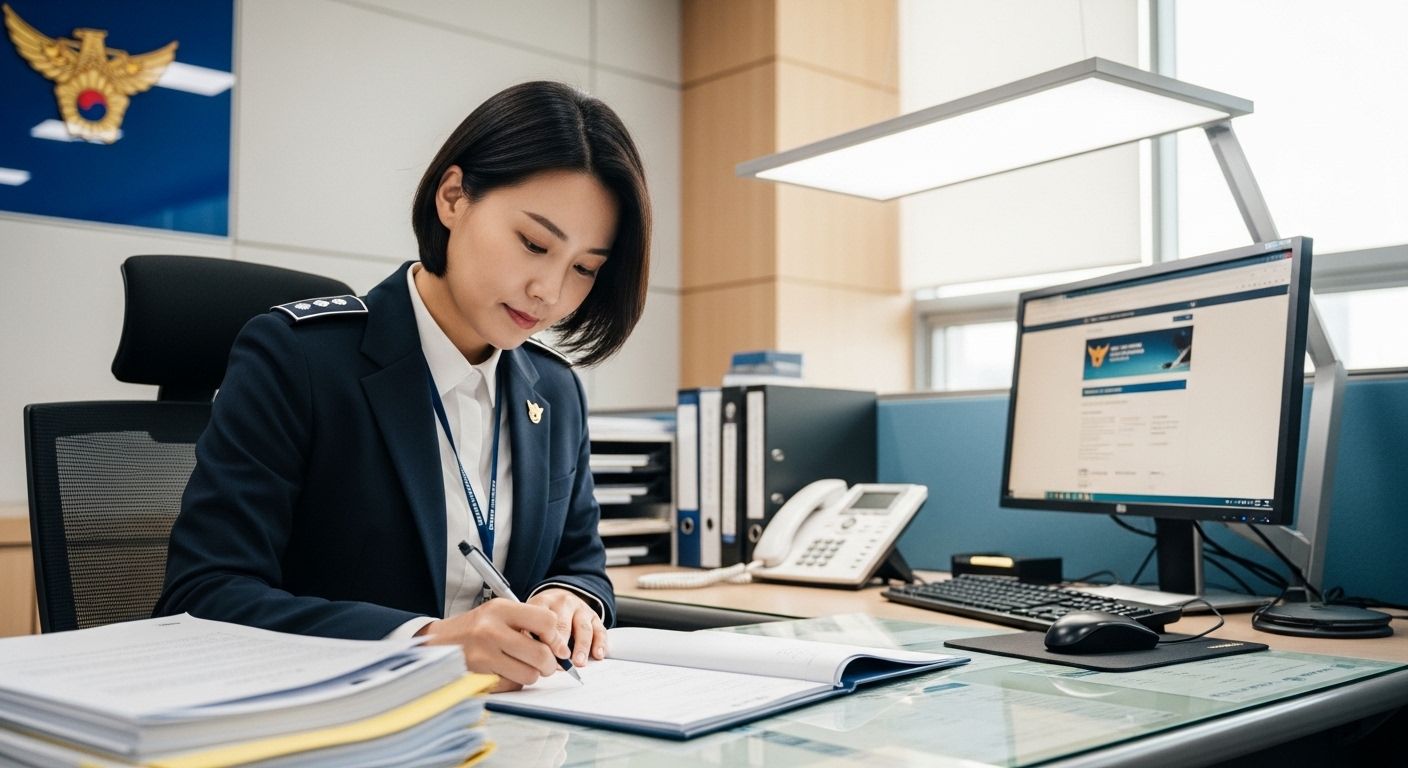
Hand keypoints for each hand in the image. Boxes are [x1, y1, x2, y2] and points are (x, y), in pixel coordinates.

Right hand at [416, 599, 566, 691]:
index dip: (556, 637)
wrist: (436, 643)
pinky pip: (512, 687)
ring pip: (529, 675)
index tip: (556, 645)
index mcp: (499, 610)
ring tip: (521, 665)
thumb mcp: (499, 613)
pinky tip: (504, 672)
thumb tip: (561, 649)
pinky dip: (514, 683)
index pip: (545, 621)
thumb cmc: (474, 628)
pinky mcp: (477, 678)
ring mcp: (482, 657)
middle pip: (541, 655)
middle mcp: (490, 631)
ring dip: (531, 674)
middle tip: (546, 663)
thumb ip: (530, 624)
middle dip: (550, 664)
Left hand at [527, 587, 607, 668]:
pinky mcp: (594, 617)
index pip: (542, 620)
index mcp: (543, 602)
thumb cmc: (541, 616)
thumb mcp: (530, 617)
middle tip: (559, 664)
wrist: (558, 598)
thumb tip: (530, 658)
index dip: (542, 639)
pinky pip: (600, 630)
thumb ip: (528, 633)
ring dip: (581, 647)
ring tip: (579, 662)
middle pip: (562, 624)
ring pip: (583, 628)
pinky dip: (600, 643)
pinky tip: (598, 655)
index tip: (542, 657)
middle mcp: (563, 603)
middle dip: (561, 646)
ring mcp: (581, 609)